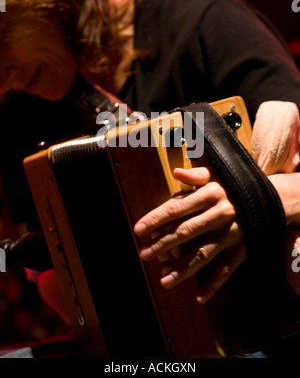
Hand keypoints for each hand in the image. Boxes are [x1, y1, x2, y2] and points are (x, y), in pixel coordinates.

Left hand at [134, 167, 246, 302]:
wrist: (272, 199)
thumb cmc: (235, 187)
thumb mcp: (218, 175)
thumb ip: (196, 175)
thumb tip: (175, 172)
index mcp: (210, 195)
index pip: (177, 208)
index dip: (156, 218)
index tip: (138, 229)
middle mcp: (220, 215)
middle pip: (186, 232)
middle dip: (163, 244)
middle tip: (143, 254)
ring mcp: (232, 234)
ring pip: (204, 254)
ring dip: (183, 269)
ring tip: (164, 281)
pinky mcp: (242, 250)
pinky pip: (226, 270)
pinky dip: (214, 284)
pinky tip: (199, 297)